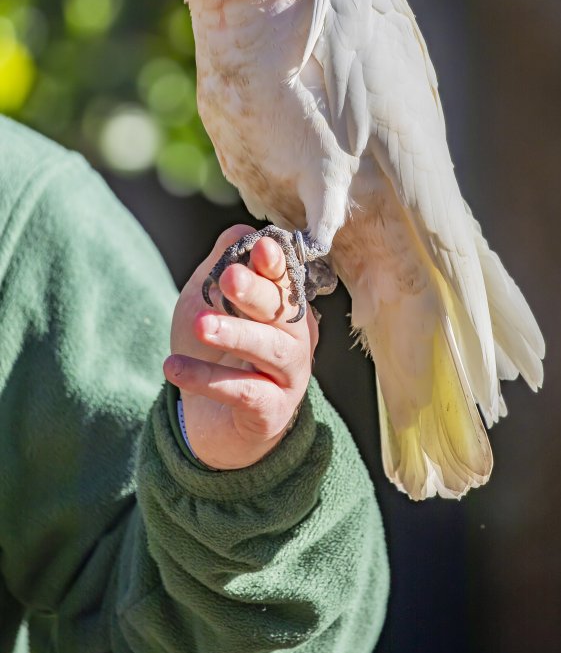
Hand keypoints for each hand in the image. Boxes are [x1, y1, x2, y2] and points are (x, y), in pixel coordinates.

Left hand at [164, 225, 318, 469]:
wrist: (209, 421)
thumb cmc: (213, 352)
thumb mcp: (206, 302)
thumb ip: (223, 264)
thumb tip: (242, 231)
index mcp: (284, 307)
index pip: (286, 280)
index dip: (276, 264)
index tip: (261, 248)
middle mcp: (296, 339)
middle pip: (284, 312)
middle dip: (257, 293)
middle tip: (229, 278)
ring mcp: (289, 377)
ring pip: (271, 350)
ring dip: (237, 334)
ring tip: (200, 325)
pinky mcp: (271, 412)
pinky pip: (244, 393)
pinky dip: (208, 379)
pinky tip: (173, 367)